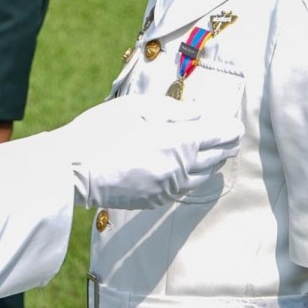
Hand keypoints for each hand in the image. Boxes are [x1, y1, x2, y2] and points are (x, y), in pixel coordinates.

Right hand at [64, 94, 242, 209]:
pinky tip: (187, 171)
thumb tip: (199, 113)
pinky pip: (183, 188)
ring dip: (212, 163)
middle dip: (225, 145)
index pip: (219, 135)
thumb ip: (174, 109)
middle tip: (230, 136)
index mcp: (180, 142)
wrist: (72, 170)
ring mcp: (168, 188)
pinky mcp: (154, 200)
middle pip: (216, 158)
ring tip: (215, 153)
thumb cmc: (102, 131)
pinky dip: (192, 177)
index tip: (235, 124)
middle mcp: (180, 169)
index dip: (230, 128)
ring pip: (202, 177)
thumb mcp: (137, 107)